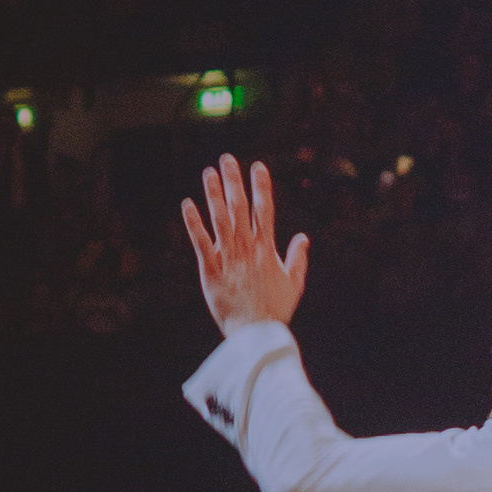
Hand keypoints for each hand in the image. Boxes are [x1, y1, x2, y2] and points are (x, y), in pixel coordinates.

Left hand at [181, 156, 308, 336]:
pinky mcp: (211, 269)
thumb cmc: (275, 310)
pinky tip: (187, 204)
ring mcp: (228, 257)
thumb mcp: (293, 284)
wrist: (256, 332)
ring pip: (220, 219)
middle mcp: (247, 247)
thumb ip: (298, 258)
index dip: (261, 186)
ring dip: (214, 194)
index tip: (258, 166)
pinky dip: (194, 223)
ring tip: (208, 173)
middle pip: (240, 207)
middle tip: (227, 159)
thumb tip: (303, 238)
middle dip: (234, 181)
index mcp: (266, 248)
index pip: (264, 210)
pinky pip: (200, 242)